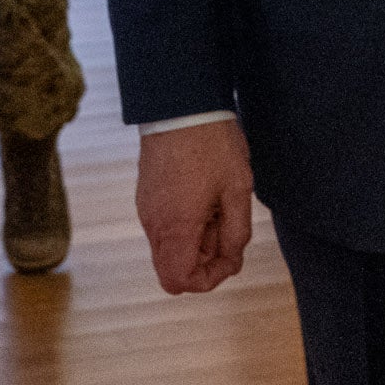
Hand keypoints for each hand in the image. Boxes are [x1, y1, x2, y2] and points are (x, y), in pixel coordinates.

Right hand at [137, 117, 255, 293]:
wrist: (180, 104)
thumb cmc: (211, 144)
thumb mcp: (237, 189)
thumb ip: (236, 232)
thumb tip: (231, 259)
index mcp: (176, 226)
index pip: (180, 281)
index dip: (209, 278)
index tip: (230, 254)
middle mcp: (154, 223)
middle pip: (173, 269)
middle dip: (205, 259)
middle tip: (227, 226)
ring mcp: (146, 209)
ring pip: (169, 248)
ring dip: (197, 240)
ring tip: (217, 206)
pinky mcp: (146, 196)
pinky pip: (164, 227)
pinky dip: (185, 225)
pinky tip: (204, 196)